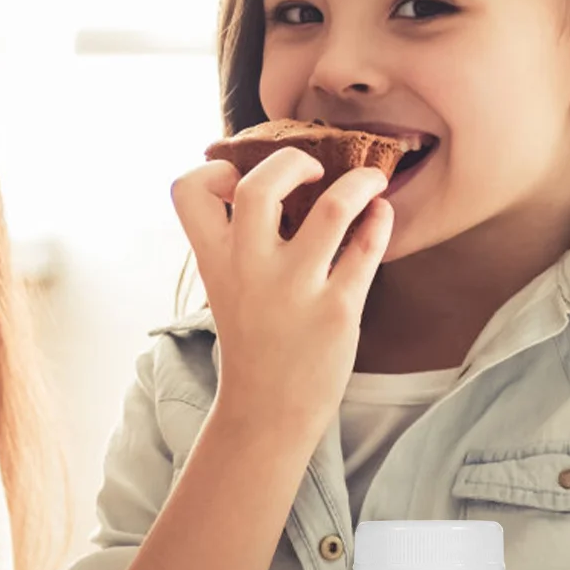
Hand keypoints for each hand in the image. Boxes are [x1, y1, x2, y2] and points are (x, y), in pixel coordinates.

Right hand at [172, 147, 392, 442]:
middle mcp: (249, 268)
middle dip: (293, 160)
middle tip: (312, 171)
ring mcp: (295, 289)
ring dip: (359, 182)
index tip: (240, 178)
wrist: (268, 410)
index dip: (215, 171)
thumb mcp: (225, 286)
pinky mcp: (337, 309)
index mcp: (214, 260)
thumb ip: (237, 240)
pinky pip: (367, 248)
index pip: (190, 191)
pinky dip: (379, 220)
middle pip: (260, 184)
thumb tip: (275, 181)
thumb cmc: (252, 340)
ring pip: (333, 209)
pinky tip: (380, 216)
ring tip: (370, 180)